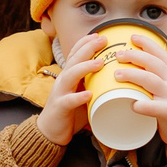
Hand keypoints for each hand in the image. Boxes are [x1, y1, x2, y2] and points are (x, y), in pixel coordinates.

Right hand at [33, 29, 108, 144]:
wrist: (50, 131)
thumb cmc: (69, 111)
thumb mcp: (81, 93)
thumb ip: (93, 84)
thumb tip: (117, 77)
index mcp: (69, 76)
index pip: (75, 54)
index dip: (85, 43)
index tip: (99, 35)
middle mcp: (63, 81)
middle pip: (74, 59)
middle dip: (88, 48)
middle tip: (102, 40)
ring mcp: (60, 93)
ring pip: (70, 75)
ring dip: (85, 67)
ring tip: (100, 63)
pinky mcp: (60, 108)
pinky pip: (69, 101)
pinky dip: (79, 97)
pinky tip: (89, 94)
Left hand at [100, 41, 166, 145]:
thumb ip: (159, 75)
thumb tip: (136, 65)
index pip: (161, 53)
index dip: (147, 43)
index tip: (132, 37)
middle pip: (153, 63)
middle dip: (134, 56)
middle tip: (119, 55)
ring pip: (151, 80)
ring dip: (133, 76)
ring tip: (117, 75)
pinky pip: (154, 107)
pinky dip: (142, 105)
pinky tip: (132, 105)